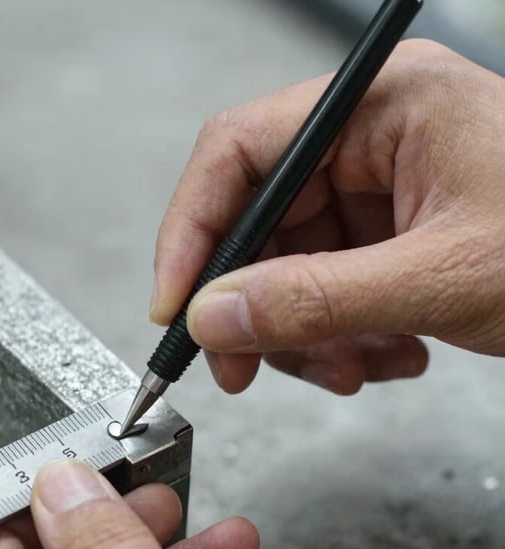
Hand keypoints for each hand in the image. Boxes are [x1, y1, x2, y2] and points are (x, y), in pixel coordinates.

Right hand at [152, 40, 504, 394]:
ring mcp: (380, 192)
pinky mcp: (390, 237)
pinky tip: (391, 354)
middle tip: (242, 368)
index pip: (238, 152)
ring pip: (289, 268)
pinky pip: (328, 289)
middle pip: (258, 222)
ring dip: (305, 333)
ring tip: (356, 368)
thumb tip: (213, 315)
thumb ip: (317, 298)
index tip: (175, 305)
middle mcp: (371, 141)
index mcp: (381, 107)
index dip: (192, 230)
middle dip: (252, 305)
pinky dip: (342, 337)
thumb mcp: (444, 276)